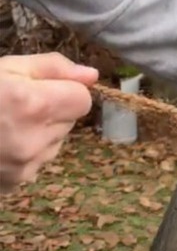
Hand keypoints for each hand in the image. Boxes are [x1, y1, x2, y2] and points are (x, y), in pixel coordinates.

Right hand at [0, 53, 97, 193]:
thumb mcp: (6, 67)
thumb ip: (53, 68)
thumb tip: (92, 76)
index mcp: (32, 104)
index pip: (82, 100)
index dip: (65, 90)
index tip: (43, 88)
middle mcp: (32, 139)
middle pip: (69, 121)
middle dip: (52, 110)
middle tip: (15, 104)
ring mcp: (23, 166)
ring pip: (55, 143)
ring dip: (40, 132)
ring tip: (3, 125)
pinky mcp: (14, 183)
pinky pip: (36, 162)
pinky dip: (25, 152)